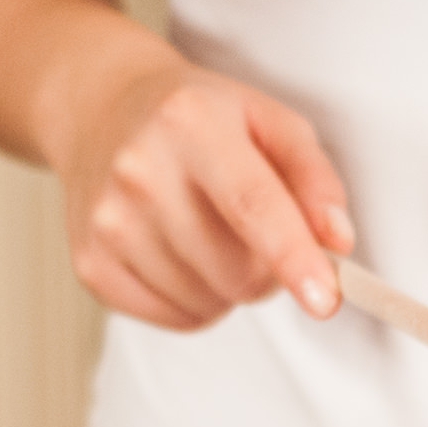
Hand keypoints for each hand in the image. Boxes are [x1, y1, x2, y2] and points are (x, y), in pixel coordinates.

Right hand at [52, 60, 354, 329]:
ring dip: (229, 284)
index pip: (252, 204)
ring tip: (209, 231)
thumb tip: (337, 240)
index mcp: (191, 122)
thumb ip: (315, 177)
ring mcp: (107, 220)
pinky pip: (176, 318)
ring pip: (210, 302)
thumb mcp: (269, 121)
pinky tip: (181, 253)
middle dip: (266, 269)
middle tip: (251, 229)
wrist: (103, 108)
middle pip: (236, 270)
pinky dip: (196, 301)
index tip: (325, 301)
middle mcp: (139, 169)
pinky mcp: (90, 263)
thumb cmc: (203, 121)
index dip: (293, 258)